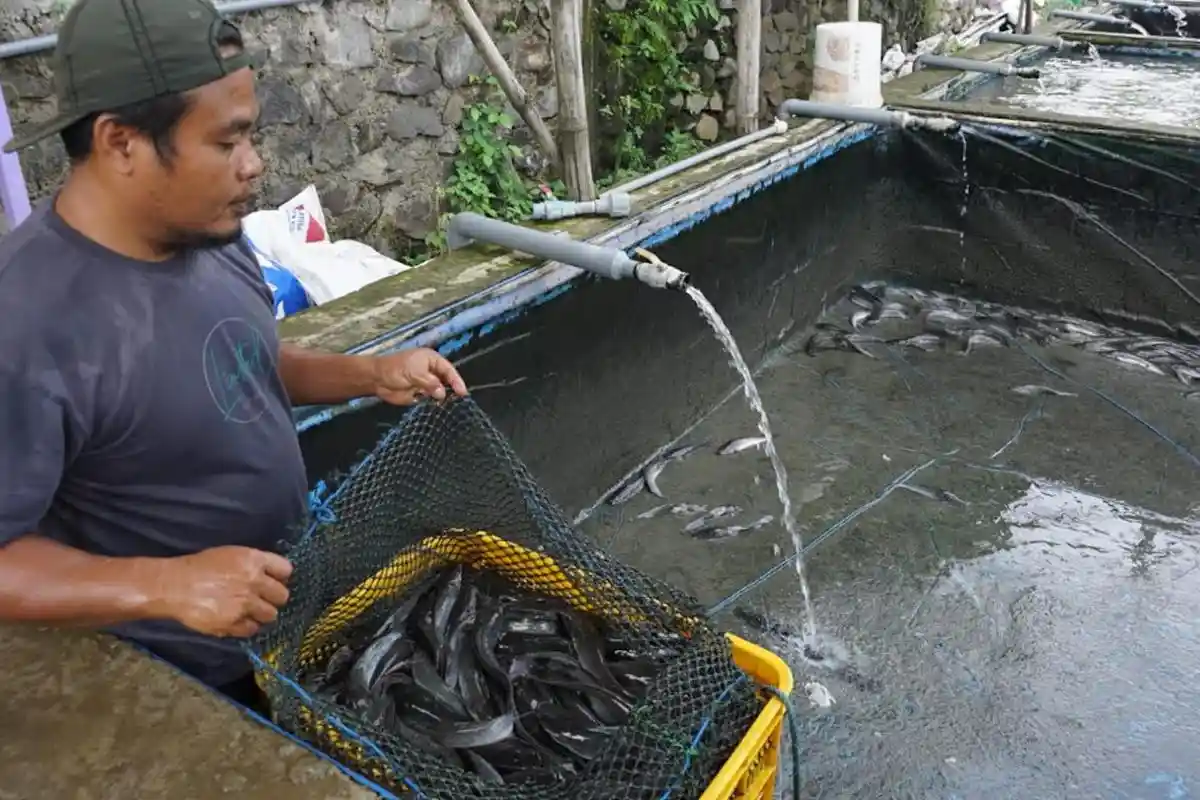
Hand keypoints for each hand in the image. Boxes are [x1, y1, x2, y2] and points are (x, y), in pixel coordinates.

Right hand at [160, 546, 292, 637]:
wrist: (174, 585)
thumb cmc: (200, 566)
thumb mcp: (231, 554)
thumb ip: (254, 564)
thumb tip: (271, 576)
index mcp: (254, 560)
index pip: (286, 570)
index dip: (280, 577)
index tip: (273, 581)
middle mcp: (254, 582)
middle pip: (282, 596)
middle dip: (274, 598)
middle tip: (262, 599)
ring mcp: (245, 604)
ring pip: (271, 615)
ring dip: (262, 614)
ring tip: (249, 611)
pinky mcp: (234, 623)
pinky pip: (252, 629)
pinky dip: (246, 627)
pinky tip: (236, 620)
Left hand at [372, 347, 468, 405]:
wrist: (377, 379)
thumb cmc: (395, 369)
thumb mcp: (414, 373)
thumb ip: (429, 382)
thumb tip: (442, 393)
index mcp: (432, 360)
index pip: (448, 370)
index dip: (456, 380)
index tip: (462, 392)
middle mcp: (432, 371)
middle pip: (447, 381)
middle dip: (452, 390)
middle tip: (459, 400)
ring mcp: (427, 383)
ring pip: (440, 391)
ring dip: (444, 398)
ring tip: (450, 406)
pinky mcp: (421, 394)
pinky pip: (432, 400)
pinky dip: (435, 404)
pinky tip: (439, 408)